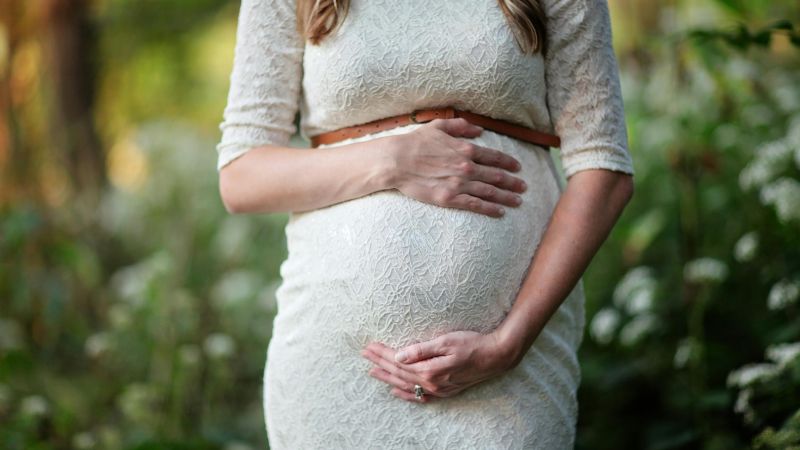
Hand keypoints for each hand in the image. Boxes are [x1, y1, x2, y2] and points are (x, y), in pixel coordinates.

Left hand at [360, 330, 514, 402]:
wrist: (495, 356)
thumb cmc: (472, 344)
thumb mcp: (446, 341)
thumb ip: (421, 350)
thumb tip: (399, 355)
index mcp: (429, 370)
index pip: (398, 361)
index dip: (382, 353)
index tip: (369, 346)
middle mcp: (431, 383)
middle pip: (399, 373)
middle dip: (380, 363)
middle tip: (364, 355)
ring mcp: (438, 389)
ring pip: (406, 384)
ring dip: (388, 377)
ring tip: (373, 371)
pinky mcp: (445, 390)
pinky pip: (419, 395)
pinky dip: (405, 393)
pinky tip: (395, 391)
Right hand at [386, 118, 527, 217]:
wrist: (397, 161)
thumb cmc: (415, 142)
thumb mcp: (438, 126)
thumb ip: (461, 126)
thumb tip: (479, 130)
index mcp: (466, 149)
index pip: (494, 157)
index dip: (508, 163)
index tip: (518, 168)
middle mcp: (467, 167)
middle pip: (497, 176)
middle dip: (513, 182)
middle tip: (524, 187)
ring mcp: (460, 184)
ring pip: (490, 192)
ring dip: (507, 197)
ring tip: (518, 201)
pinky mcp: (450, 198)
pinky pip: (475, 205)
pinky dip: (490, 208)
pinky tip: (500, 212)